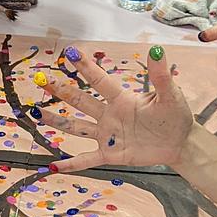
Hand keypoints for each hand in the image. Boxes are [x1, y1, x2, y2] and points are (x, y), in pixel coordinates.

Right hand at [37, 45, 195, 172]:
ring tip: (36, 113)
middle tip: (42, 79)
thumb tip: (157, 49)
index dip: (86, 67)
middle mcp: (109, 114)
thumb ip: (160, 75)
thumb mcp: (169, 94)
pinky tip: (53, 166)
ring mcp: (108, 135)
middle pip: (80, 101)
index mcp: (121, 99)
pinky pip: (87, 159)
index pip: (99, 80)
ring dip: (56, 121)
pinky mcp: (111, 154)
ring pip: (76, 127)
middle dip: (61, 90)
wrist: (180, 142)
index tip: (70, 53)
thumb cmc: (175, 115)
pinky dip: (71, 163)